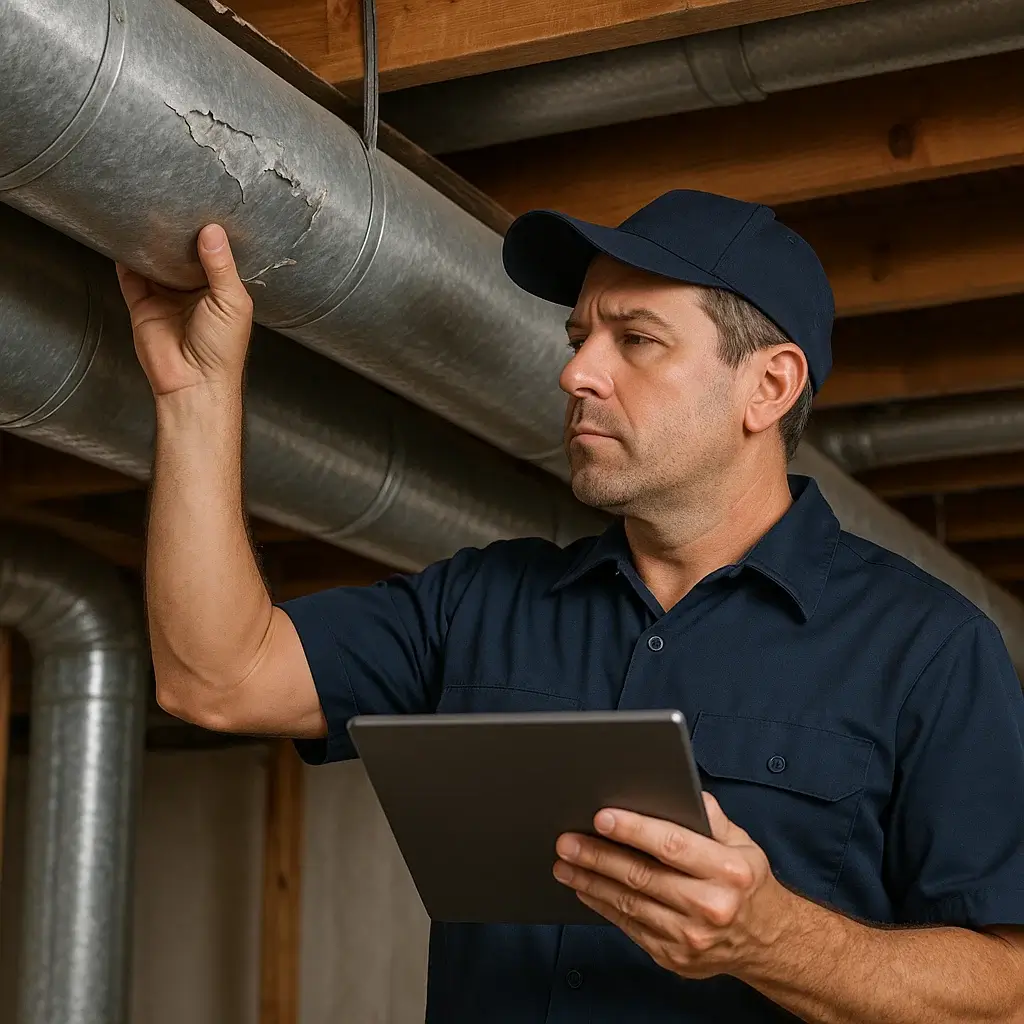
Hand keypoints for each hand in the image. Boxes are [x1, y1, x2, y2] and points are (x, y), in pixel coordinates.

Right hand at [116, 224, 253, 397]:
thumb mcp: (232, 302)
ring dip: (151, 243)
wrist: (194, 383)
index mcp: (220, 291)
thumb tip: (212, 231)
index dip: (208, 236)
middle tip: (171, 203)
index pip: (213, 256)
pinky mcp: (142, 305)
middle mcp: (192, 292)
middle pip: (181, 256)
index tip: (203, 207)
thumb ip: (221, 266)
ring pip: (154, 263)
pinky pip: (130, 277)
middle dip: (176, 235)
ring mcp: (165, 298)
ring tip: (146, 213)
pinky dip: (126, 258)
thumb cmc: (222, 350)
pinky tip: (124, 237)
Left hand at [552, 792, 786, 979]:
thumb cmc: (747, 883)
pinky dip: (603, 906)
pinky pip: (630, 927)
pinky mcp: (674, 957)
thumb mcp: (742, 842)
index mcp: (728, 871)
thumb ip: (710, 815)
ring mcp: (690, 937)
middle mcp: (710, 906)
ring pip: (630, 904)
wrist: (768, 942)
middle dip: (598, 855)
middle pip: (642, 876)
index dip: (633, 830)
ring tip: (565, 862)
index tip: (601, 817)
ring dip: (591, 881)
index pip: (671, 845)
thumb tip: (677, 788)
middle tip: (567, 840)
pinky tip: (585, 888)